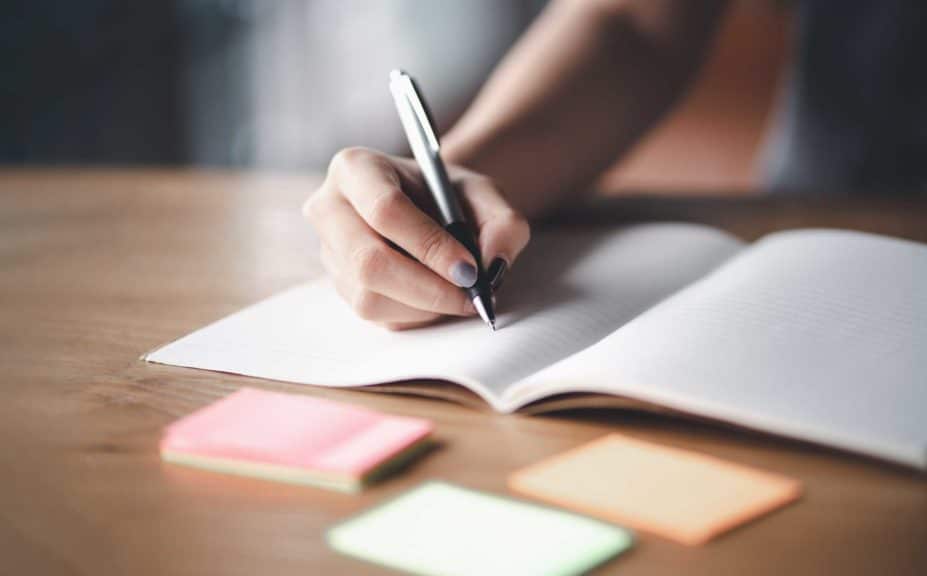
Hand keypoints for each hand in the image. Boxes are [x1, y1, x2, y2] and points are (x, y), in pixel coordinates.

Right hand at [304, 147, 529, 329]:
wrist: (428, 208)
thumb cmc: (449, 195)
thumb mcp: (484, 194)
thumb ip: (503, 223)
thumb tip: (492, 265)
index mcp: (356, 168)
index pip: (385, 210)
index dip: (429, 245)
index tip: (469, 269)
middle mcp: (329, 208)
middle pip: (368, 261)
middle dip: (427, 288)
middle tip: (470, 295)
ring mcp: (328, 251)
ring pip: (368, 297)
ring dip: (423, 306)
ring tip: (458, 295)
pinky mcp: (338, 285)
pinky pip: (374, 315)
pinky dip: (414, 315)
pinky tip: (437, 298)